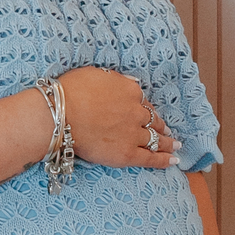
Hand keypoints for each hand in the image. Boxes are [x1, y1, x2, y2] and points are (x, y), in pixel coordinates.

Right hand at [58, 68, 178, 169]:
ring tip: (174, 145)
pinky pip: (150, 158)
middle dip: (160, 125)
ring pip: (155, 139)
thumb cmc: (70, 91)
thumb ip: (115, 79)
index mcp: (130, 90)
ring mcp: (133, 134)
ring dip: (167, 142)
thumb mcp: (95, 74)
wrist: (60, 115)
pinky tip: (173, 161)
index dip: (145, 108)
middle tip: (165, 130)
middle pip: (152, 119)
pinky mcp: (127, 154)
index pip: (142, 100)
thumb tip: (127, 83)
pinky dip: (163, 160)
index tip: (147, 112)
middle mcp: (136, 111)